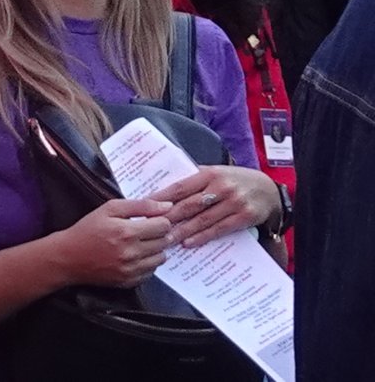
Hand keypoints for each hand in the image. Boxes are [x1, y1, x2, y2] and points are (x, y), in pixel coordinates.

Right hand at [54, 199, 172, 287]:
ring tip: (139, 243)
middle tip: (145, 230)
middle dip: (158, 234)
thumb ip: (140, 205)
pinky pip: (151, 272)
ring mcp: (132, 270)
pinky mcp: (130, 282)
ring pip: (161, 258)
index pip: (163, 225)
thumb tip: (167, 205)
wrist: (68, 257)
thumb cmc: (87, 229)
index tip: (150, 219)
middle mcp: (132, 253)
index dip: (159, 220)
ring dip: (155, 249)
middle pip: (164, 242)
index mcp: (127, 232)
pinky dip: (147, 263)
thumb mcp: (109, 209)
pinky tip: (133, 256)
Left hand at [152, 166, 279, 248]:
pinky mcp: (244, 217)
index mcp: (209, 173)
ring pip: (203, 219)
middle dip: (169, 217)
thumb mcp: (216, 172)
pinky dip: (202, 237)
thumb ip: (194, 180)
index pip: (180, 187)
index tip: (146, 207)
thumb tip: (166, 190)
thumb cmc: (235, 181)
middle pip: (189, 204)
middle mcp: (221, 186)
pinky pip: (219, 229)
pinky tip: (189, 243)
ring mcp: (233, 202)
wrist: (269, 190)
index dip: (162, 197)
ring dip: (183, 231)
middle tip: (151, 227)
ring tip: (167, 239)